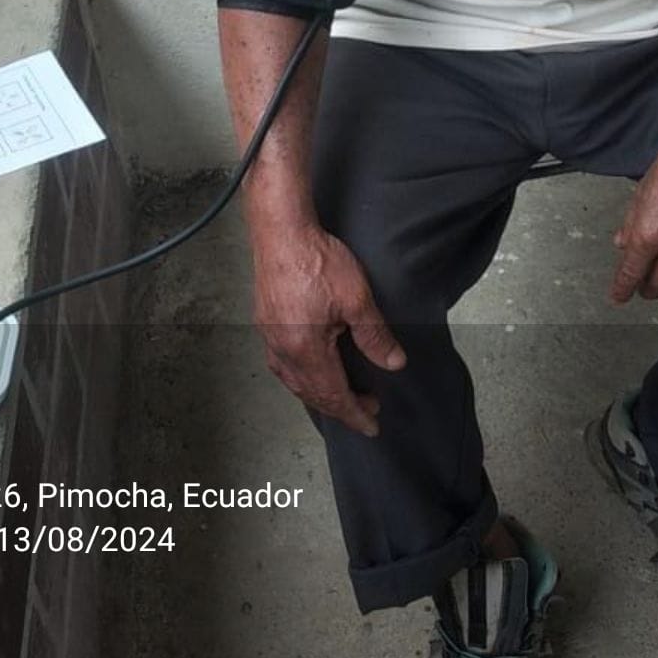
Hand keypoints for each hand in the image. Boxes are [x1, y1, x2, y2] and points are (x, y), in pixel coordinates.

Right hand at [249, 220, 406, 435]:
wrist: (281, 231)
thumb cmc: (317, 260)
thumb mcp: (356, 298)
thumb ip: (374, 335)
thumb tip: (393, 363)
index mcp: (306, 350)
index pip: (334, 395)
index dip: (355, 413)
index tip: (372, 425)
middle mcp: (283, 350)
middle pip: (312, 393)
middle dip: (340, 406)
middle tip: (367, 408)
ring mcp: (270, 338)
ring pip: (294, 382)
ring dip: (319, 394)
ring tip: (342, 394)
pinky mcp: (265, 323)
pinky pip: (283, 366)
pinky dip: (301, 378)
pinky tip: (310, 370)